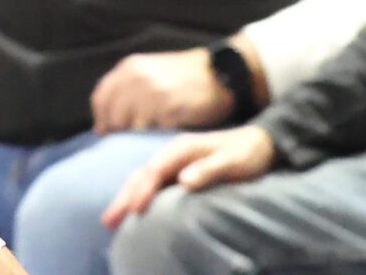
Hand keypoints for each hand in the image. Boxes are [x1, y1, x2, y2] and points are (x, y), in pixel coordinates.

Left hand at [90, 47, 248, 133]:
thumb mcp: (150, 73)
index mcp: (130, 68)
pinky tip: (165, 136)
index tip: (110, 132)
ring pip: (132, 127)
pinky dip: (157, 138)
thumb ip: (125, 93)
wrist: (220, 73)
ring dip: (139, 137)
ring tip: (151, 138)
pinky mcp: (172, 108)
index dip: (103, 119)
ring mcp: (155, 93)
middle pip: (114, 116)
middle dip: (120, 131)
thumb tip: (100, 128)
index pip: (101, 100)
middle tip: (134, 140)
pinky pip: (155, 132)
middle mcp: (139, 78)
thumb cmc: (182, 78)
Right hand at [101, 126, 275, 227]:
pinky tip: (133, 210)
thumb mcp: (232, 161)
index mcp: (181, 148)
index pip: (154, 171)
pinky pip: (152, 185)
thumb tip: (184, 180)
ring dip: (127, 198)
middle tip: (108, 221)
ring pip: (143, 180)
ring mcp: (173, 163)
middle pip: (141, 175)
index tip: (133, 210)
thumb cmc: (246, 154)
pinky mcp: (177, 172)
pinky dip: (138, 197)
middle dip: (123, 197)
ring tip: (111, 220)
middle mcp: (172, 154)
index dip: (142, 190)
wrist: (258, 144)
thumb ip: (209, 169)